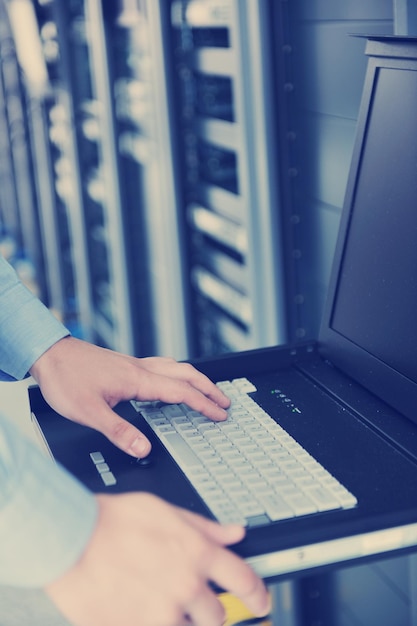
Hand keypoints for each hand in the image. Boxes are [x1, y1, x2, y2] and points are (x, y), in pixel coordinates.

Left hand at [29, 336, 229, 456]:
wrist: (49, 354)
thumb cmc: (66, 379)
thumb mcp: (89, 413)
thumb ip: (118, 431)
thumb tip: (143, 449)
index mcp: (137, 380)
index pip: (181, 392)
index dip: (203, 404)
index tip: (220, 413)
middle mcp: (140, 369)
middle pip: (185, 374)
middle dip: (208, 388)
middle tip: (225, 401)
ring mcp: (134, 365)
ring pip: (175, 367)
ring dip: (195, 378)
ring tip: (207, 389)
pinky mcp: (125, 365)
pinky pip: (161, 367)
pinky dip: (177, 374)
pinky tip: (170, 381)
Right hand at [45, 493, 269, 625]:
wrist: (72, 540)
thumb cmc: (114, 520)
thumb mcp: (165, 510)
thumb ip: (204, 527)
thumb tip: (234, 532)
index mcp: (196, 553)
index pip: (244, 579)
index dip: (259, 593)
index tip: (261, 600)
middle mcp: (186, 586)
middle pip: (218, 615)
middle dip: (208, 609)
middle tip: (190, 598)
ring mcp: (162, 613)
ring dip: (179, 619)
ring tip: (157, 600)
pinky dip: (151, 622)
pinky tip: (137, 606)